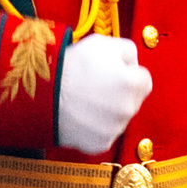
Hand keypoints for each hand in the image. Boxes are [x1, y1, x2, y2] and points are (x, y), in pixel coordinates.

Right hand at [56, 34, 151, 153]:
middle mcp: (128, 110)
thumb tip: (133, 65)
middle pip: (132, 101)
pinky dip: (95, 128)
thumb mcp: (104, 43)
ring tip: (85, 100)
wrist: (42, 92)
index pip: (144, 80)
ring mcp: (114, 130)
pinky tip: (81, 115)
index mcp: (134, 84)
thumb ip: (129, 51)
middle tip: (95, 85)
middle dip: (120, 93)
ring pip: (118, 119)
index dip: (128, 73)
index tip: (111, 72)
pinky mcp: (99, 144)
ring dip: (108, 111)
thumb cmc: (73, 64)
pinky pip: (103, 135)